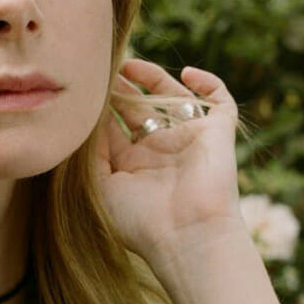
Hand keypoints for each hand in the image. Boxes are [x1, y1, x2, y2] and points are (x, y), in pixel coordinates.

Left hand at [93, 59, 246, 267]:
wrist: (188, 237)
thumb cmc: (141, 221)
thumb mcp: (101, 187)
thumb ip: (90, 153)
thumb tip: (83, 121)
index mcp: (135, 166)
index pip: (116, 128)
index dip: (100, 108)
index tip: (84, 91)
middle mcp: (162, 151)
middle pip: (141, 110)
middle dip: (122, 91)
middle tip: (102, 72)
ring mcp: (190, 141)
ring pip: (174, 99)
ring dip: (154, 79)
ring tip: (129, 66)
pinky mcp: (217, 134)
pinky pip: (221, 102)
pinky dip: (210, 84)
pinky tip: (188, 74)